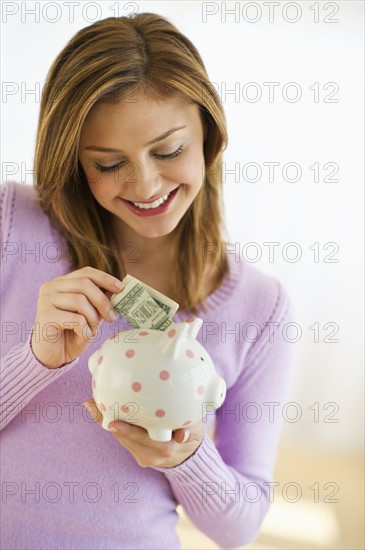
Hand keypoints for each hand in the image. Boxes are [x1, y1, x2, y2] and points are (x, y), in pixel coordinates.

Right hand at [31, 266, 123, 368]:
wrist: (52, 357)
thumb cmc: (71, 334)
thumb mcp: (90, 315)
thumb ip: (99, 302)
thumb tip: (118, 290)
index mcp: (62, 283)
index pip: (86, 272)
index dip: (105, 278)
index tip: (121, 288)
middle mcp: (51, 287)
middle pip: (84, 284)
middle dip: (103, 301)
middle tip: (112, 317)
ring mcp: (45, 300)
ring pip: (80, 301)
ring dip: (93, 319)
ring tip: (92, 331)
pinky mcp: (45, 316)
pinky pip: (75, 319)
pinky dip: (85, 329)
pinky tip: (83, 336)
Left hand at [84, 399, 204, 467]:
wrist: (189, 456)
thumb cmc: (191, 433)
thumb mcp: (196, 429)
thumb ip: (191, 430)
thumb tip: (182, 434)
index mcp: (167, 448)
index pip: (143, 439)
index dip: (127, 431)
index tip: (113, 423)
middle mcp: (153, 455)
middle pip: (127, 438)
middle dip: (109, 422)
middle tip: (94, 405)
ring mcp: (145, 458)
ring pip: (122, 439)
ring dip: (107, 423)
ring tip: (92, 405)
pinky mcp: (139, 458)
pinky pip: (124, 441)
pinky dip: (114, 427)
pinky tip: (102, 414)